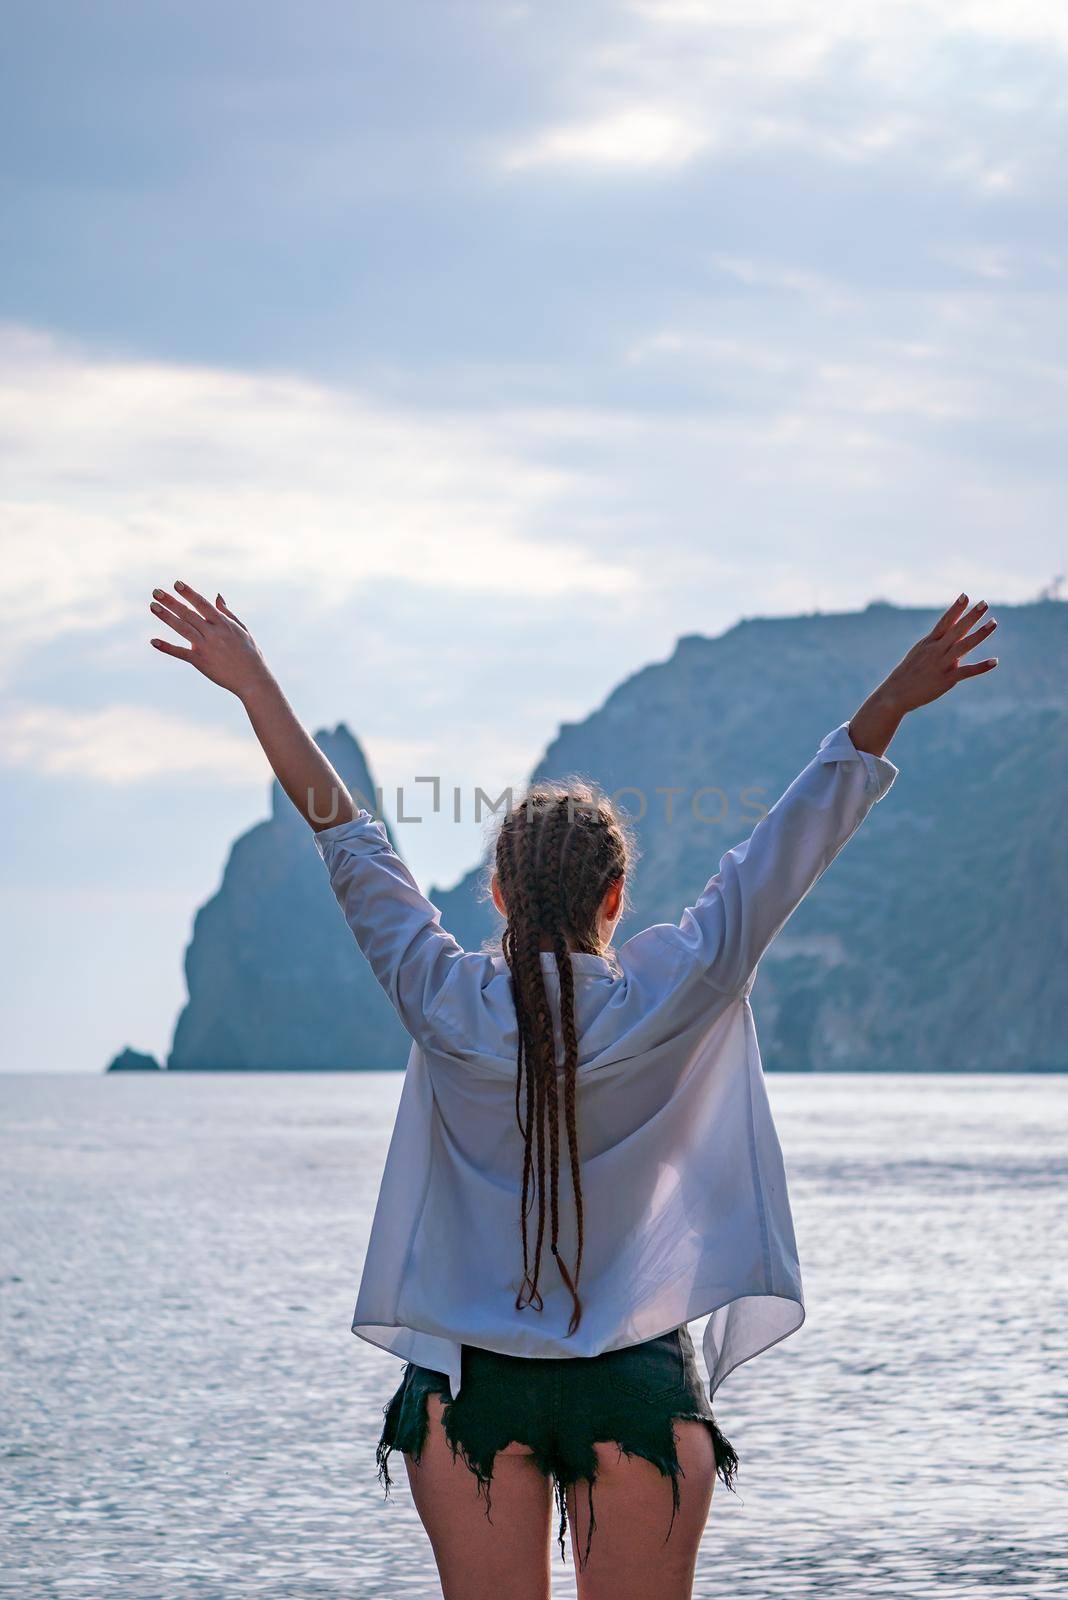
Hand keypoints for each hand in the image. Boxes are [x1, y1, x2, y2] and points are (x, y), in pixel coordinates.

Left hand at [149, 581, 271, 698]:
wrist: (253, 679)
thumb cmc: (250, 654)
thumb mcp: (242, 630)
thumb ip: (228, 613)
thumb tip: (217, 596)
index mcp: (224, 624)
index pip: (202, 604)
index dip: (189, 593)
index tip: (176, 583)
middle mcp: (213, 633)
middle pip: (188, 614)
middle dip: (171, 601)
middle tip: (156, 591)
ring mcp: (206, 647)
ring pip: (182, 628)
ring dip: (166, 616)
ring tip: (152, 606)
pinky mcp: (200, 662)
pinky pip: (181, 653)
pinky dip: (167, 647)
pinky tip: (153, 641)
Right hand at [848, 592, 998, 757]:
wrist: (894, 694)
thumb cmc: (907, 674)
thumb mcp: (919, 654)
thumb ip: (937, 646)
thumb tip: (953, 640)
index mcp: (929, 643)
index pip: (944, 622)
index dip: (955, 609)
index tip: (965, 596)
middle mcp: (935, 650)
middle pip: (956, 629)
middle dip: (971, 616)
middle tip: (984, 603)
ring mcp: (941, 664)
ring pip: (963, 646)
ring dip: (979, 634)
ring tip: (993, 623)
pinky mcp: (946, 679)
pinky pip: (966, 671)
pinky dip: (981, 667)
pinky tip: (994, 661)